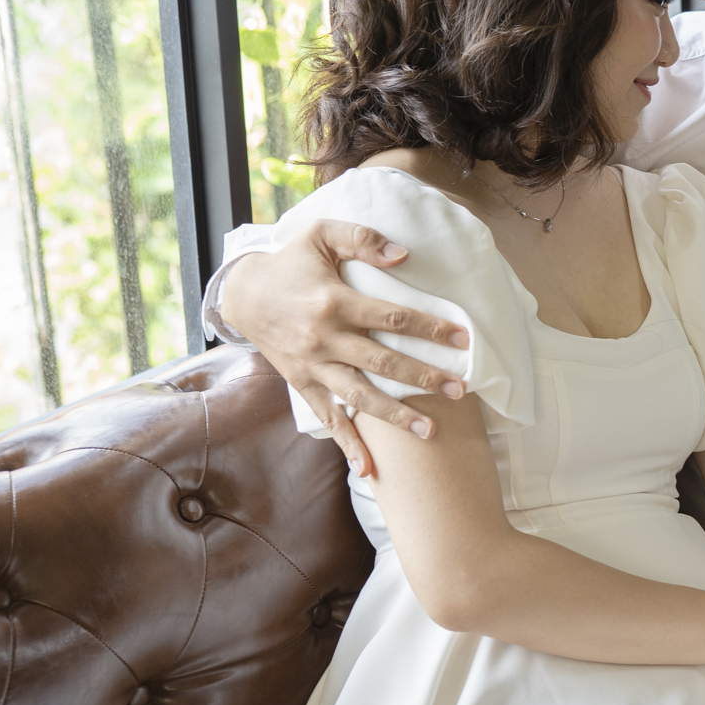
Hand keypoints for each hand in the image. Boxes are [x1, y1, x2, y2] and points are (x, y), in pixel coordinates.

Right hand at [221, 221, 470, 475]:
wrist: (242, 294)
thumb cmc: (290, 262)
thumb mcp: (321, 235)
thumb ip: (363, 241)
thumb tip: (403, 255)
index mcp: (333, 302)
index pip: (391, 318)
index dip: (428, 328)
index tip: (462, 337)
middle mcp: (324, 339)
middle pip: (383, 363)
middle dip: (424, 377)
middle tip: (461, 390)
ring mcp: (313, 367)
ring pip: (360, 397)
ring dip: (396, 416)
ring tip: (431, 430)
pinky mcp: (304, 385)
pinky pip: (329, 418)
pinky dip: (349, 445)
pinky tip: (370, 469)